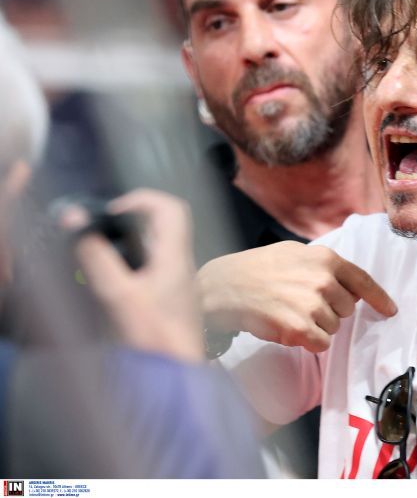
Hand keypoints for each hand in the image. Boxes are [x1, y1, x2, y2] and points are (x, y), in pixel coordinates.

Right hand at [65, 189, 202, 362]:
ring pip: (156, 247)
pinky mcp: (171, 298)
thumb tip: (77, 223)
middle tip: (99, 234)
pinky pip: (153, 268)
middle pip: (162, 225)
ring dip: (129, 245)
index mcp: (176, 256)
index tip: (111, 214)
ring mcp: (179, 282)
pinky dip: (132, 266)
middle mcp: (182, 264)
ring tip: (101, 257)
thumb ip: (97, 258)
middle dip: (129, 222)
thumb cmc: (154, 336)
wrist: (177, 373)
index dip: (142, 199)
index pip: (171, 208)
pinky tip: (112, 283)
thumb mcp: (118, 295)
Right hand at [197, 242, 396, 351]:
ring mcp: (313, 304)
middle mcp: (323, 280)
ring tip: (288, 312)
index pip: (363, 281)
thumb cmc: (256, 269)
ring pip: (333, 327)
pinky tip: (287, 328)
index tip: (390, 310)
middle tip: (301, 303)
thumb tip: (346, 283)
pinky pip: (321, 344)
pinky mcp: (300, 328)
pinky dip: (308, 341)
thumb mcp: (294, 253)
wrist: (222, 287)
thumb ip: (322, 266)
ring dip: (316, 326)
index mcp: (326, 259)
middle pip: (347, 309)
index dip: (379, 298)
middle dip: (330, 311)